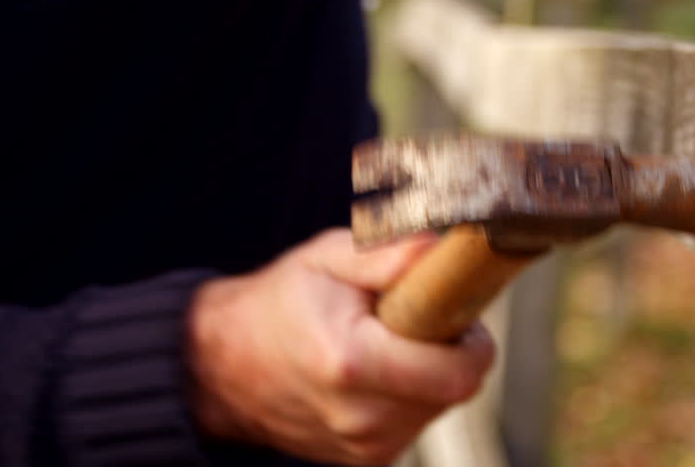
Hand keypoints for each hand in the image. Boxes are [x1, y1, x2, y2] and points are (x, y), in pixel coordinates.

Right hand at [186, 229, 494, 464]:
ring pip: (438, 406)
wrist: (222, 367)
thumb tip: (439, 249)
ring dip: (431, 372)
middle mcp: (360, 417)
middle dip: (451, 350)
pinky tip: (377, 370)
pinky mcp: (364, 459)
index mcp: (353, 363)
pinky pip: (416, 421)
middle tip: (416, 316)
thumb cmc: (279, 305)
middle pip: (455, 389)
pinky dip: (411, 393)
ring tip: (388, 342)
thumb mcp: (328, 258)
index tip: (455, 311)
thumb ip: (387, 255)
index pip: (459, 373)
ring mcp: (362, 447)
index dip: (472, 340)